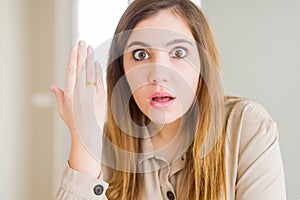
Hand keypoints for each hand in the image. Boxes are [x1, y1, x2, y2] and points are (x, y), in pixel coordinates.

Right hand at [51, 41, 105, 176]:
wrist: (88, 133)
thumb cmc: (74, 122)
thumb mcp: (63, 110)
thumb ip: (59, 96)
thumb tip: (53, 86)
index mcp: (70, 93)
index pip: (72, 71)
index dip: (73, 58)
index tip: (74, 48)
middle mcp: (81, 92)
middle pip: (81, 68)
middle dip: (82, 54)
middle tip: (82, 42)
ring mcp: (92, 94)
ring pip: (91, 72)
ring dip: (90, 59)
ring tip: (89, 48)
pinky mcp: (101, 97)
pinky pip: (99, 80)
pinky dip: (98, 71)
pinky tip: (96, 63)